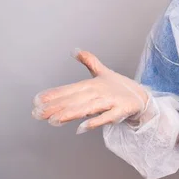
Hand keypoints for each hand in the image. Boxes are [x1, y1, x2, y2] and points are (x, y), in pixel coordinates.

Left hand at [32, 49, 148, 133]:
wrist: (142, 96)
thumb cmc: (119, 87)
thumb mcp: (103, 72)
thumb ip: (89, 61)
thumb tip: (75, 49)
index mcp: (93, 83)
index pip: (69, 89)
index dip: (53, 95)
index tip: (36, 100)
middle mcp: (99, 91)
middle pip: (75, 100)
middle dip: (56, 107)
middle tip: (38, 114)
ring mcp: (110, 101)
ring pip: (87, 108)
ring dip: (71, 114)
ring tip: (54, 121)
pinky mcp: (120, 111)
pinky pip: (106, 117)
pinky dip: (95, 122)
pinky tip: (81, 129)